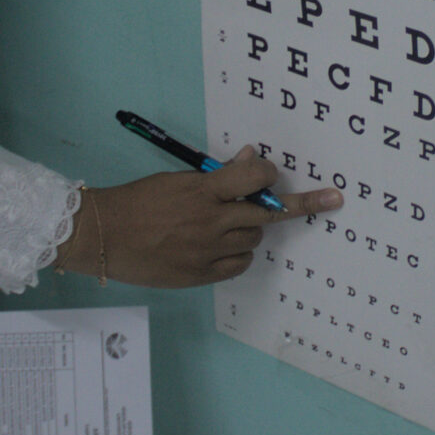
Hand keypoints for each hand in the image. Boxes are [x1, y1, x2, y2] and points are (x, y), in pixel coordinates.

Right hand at [56, 148, 342, 287]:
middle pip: (266, 213)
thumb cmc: (137, 201)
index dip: (268, 174)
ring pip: (253, 239)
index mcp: (203, 191)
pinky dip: (239, 255)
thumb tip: (249, 160)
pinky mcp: (199, 275)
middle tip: (331, 199)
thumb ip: (216, 175)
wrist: (103, 235)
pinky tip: (225, 248)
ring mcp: (206, 251)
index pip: (254, 177)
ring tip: (227, 225)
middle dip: (296, 205)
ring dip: (250, 229)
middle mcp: (210, 221)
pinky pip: (238, 265)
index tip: (274, 173)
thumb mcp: (176, 179)